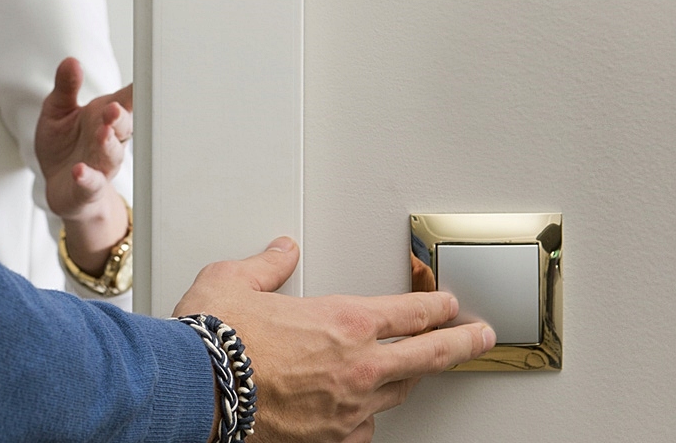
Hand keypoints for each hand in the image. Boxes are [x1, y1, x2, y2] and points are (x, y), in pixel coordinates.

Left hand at [35, 57, 133, 271]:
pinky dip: (88, 178)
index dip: (138, 89)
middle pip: (122, 127)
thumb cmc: (65, 145)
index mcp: (104, 116)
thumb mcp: (58, 111)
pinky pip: (91, 183)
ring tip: (102, 133)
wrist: (62, 188)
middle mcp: (108, 140)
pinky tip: (81, 171)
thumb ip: (66, 87)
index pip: (127, 100)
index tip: (149, 75)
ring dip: (108, 144)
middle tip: (113, 108)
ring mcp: (100, 165)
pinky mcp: (86, 187)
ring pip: (111, 154)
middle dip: (120, 117)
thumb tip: (71, 61)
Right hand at [175, 238, 496, 442]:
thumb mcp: (236, 280)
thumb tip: (279, 251)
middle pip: (430, 354)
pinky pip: (364, 430)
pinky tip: (362, 414)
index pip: (413, 311)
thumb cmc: (213, 339)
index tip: (450, 304)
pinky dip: (365, 418)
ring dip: (409, 378)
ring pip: (398, 393)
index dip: (438, 306)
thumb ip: (267, 265)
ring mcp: (348, 407)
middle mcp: (358, 365)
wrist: (193, 391)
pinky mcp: (330, 439)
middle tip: (482, 337)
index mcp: (345, 321)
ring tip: (418, 371)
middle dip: (463, 343)